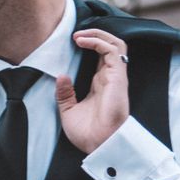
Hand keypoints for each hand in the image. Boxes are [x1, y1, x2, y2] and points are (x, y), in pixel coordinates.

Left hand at [55, 29, 131, 154]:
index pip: (100, 56)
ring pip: (115, 43)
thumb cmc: (88, 134)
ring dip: (98, 34)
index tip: (72, 41)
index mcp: (100, 83)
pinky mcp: (118, 76)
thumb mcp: (69, 112)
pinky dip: (98, 41)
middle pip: (110, 46)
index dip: (90, 44)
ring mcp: (115, 76)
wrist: (100, 145)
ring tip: (79, 35)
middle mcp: (109, 77)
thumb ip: (65, 94)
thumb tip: (61, 76)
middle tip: (75, 34)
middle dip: (94, 34)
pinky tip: (82, 41)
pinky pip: (113, 50)